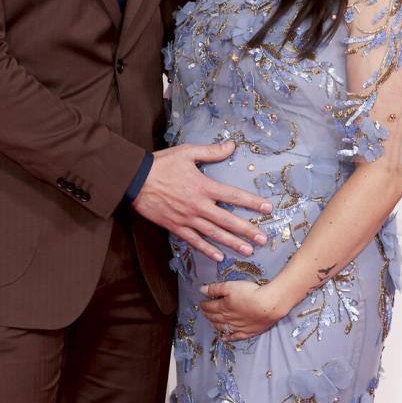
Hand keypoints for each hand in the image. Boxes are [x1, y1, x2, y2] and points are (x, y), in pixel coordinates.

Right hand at [131, 141, 271, 262]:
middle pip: (227, 220)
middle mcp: (198, 205)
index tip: (267, 208)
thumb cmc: (161, 164)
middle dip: (246, 230)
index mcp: (203, 186)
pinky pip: (194, 241)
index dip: (251, 202)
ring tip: (247, 251)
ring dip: (232, 243)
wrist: (134, 180)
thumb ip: (211, 151)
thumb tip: (232, 146)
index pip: (233, 196)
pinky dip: (207, 249)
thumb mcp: (187, 152)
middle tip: (262, 239)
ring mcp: (187, 218)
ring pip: (214, 234)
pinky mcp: (175, 226)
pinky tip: (219, 256)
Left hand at [199, 280, 286, 340]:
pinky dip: (228, 338)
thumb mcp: (230, 286)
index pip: (209, 307)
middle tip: (205, 312)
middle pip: (215, 317)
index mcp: (223, 307)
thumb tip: (201, 291)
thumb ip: (215, 289)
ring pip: (222, 327)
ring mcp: (237, 327)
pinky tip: (224, 338)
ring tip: (211, 322)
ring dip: (215, 325)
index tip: (201, 303)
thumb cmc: (250, 293)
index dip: (204, 305)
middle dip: (208, 314)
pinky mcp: (247, 332)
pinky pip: (235, 337)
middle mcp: (228, 319)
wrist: (268, 305)